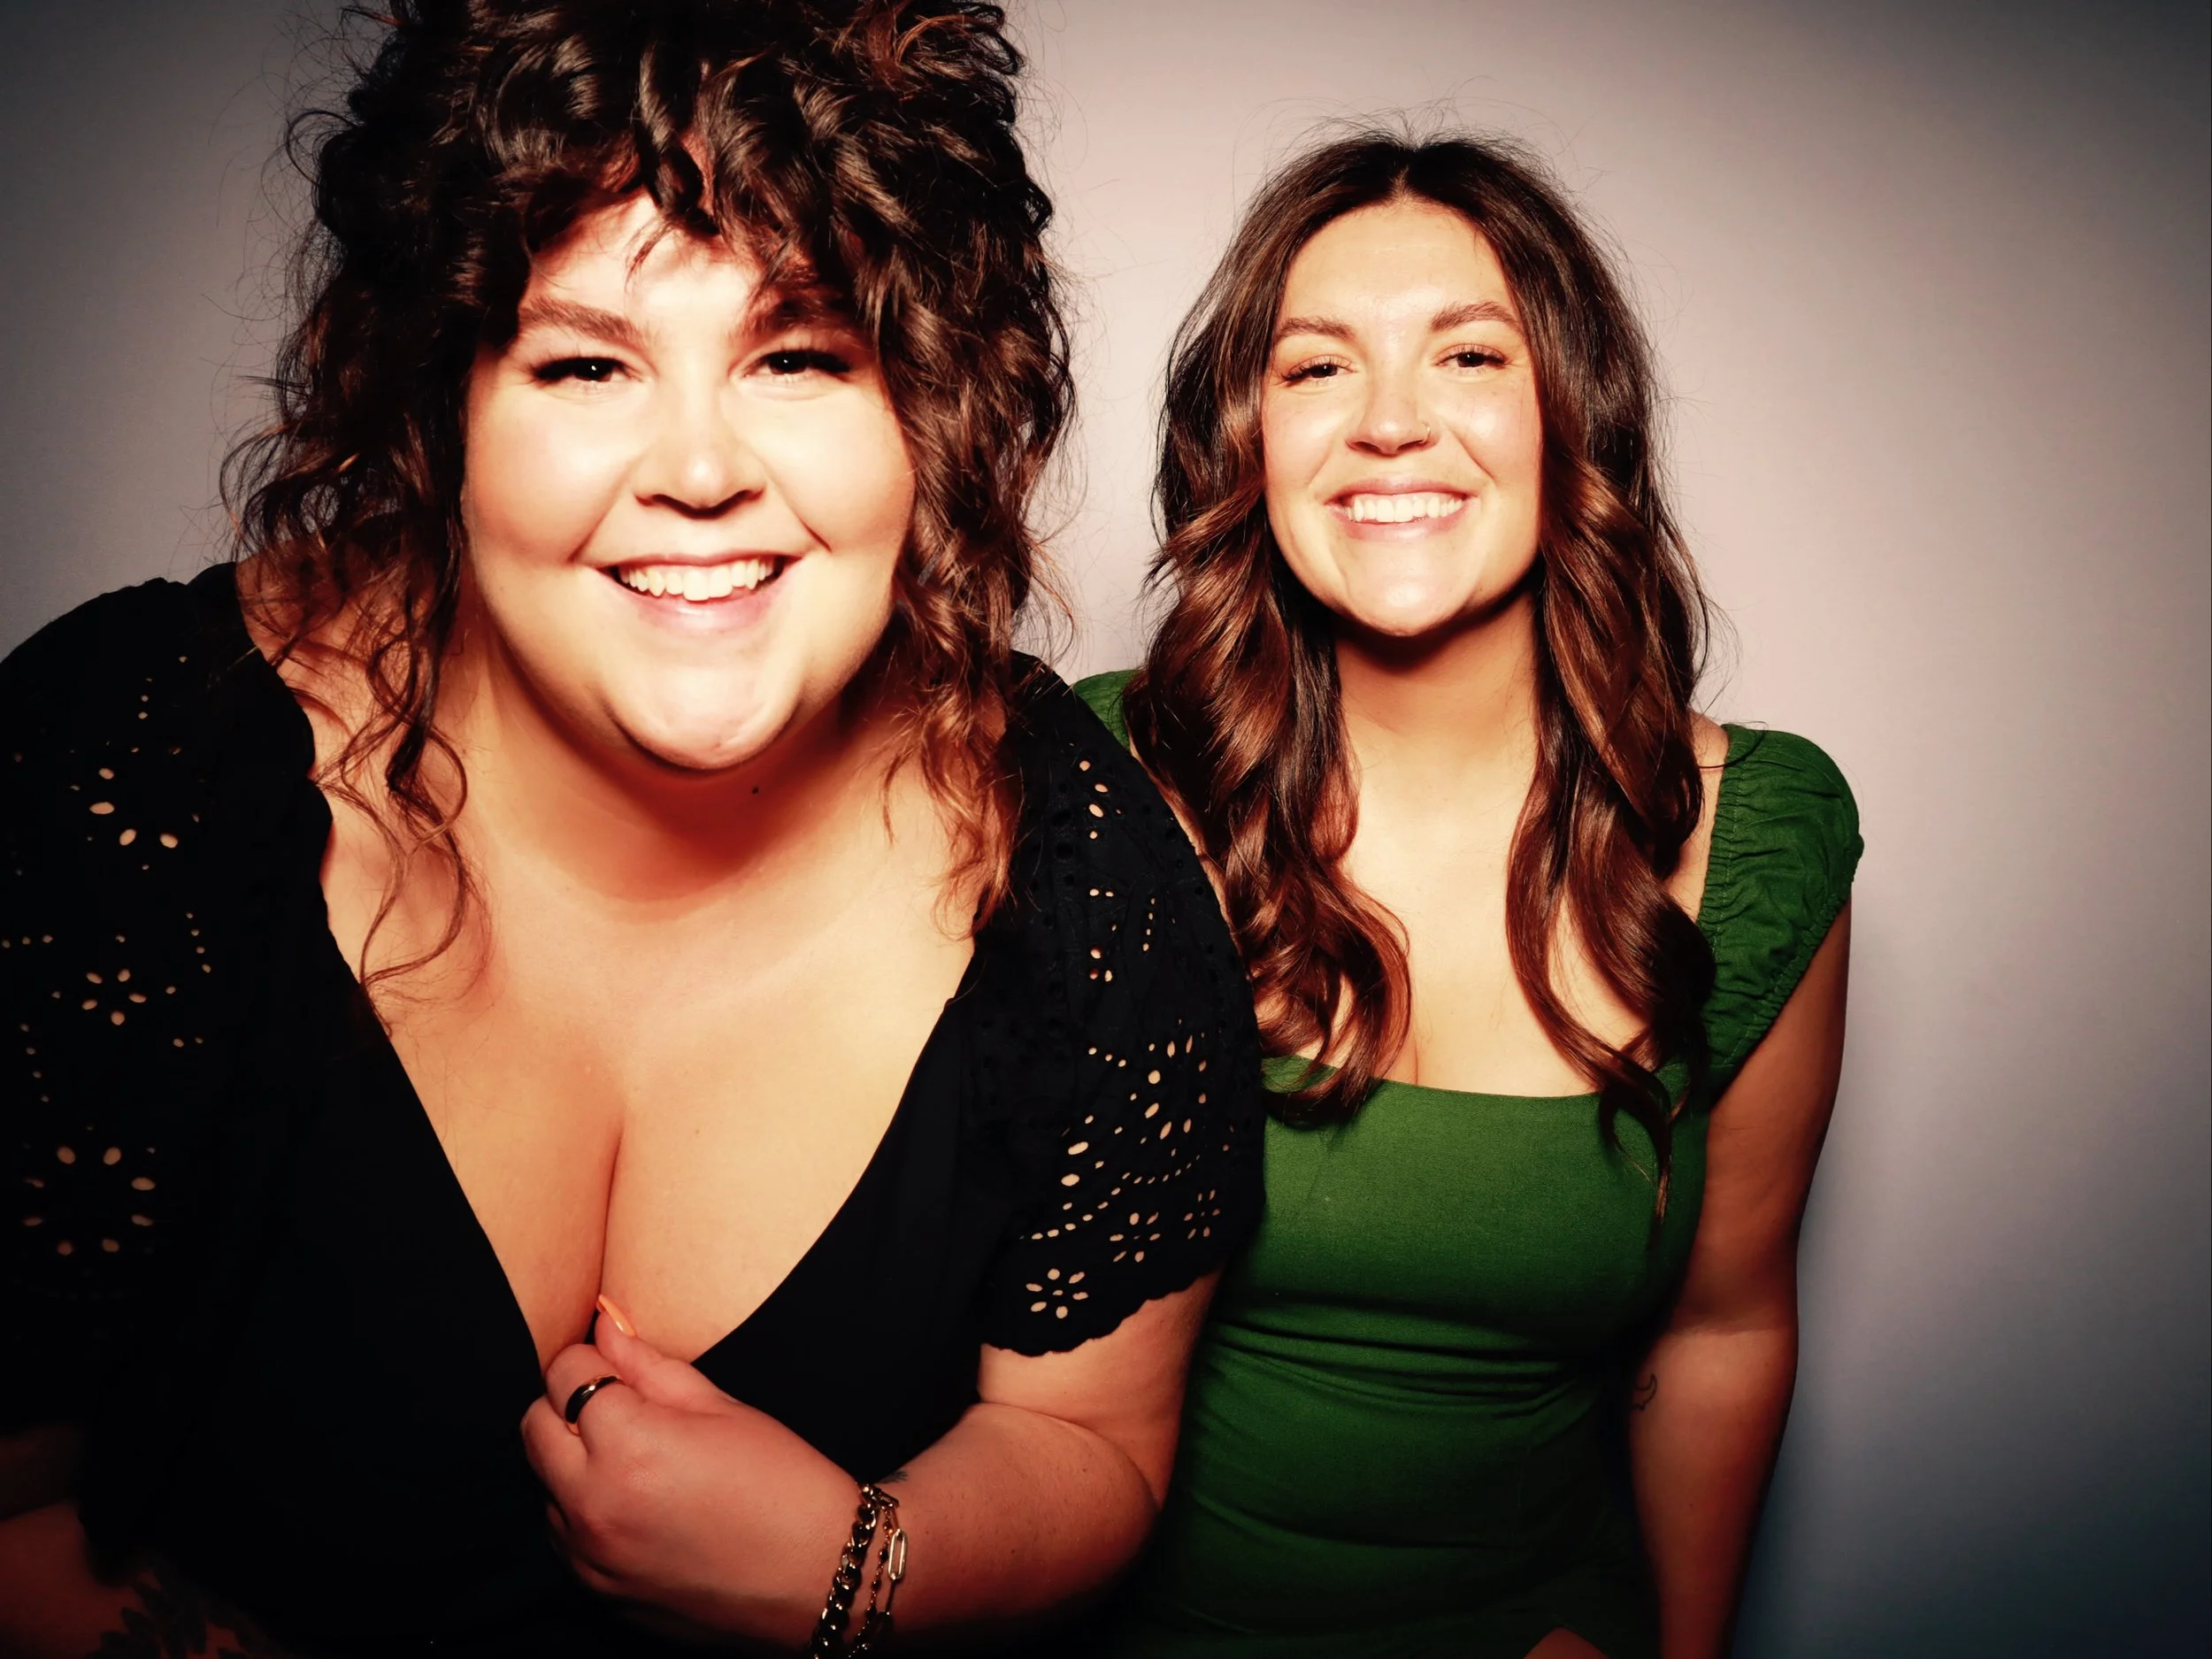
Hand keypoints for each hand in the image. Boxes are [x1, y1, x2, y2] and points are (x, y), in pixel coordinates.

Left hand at [521, 1297, 857, 1644]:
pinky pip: (563, 1534)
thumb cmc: (784, 1485)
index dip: (592, 1357)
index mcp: (629, 1446)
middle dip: (568, 1402)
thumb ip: (647, 1364)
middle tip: (622, 1404)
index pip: (565, 1373)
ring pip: (543, 1482)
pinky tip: (638, 1504)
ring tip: (638, 1460)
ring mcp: (590, 1557)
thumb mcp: (720, 1407)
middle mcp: (595, 1505)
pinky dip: (584, 1510)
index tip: (617, 1363)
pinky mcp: (597, 1592)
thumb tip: (604, 1326)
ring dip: (572, 1460)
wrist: (821, 1577)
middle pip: (534, 1424)